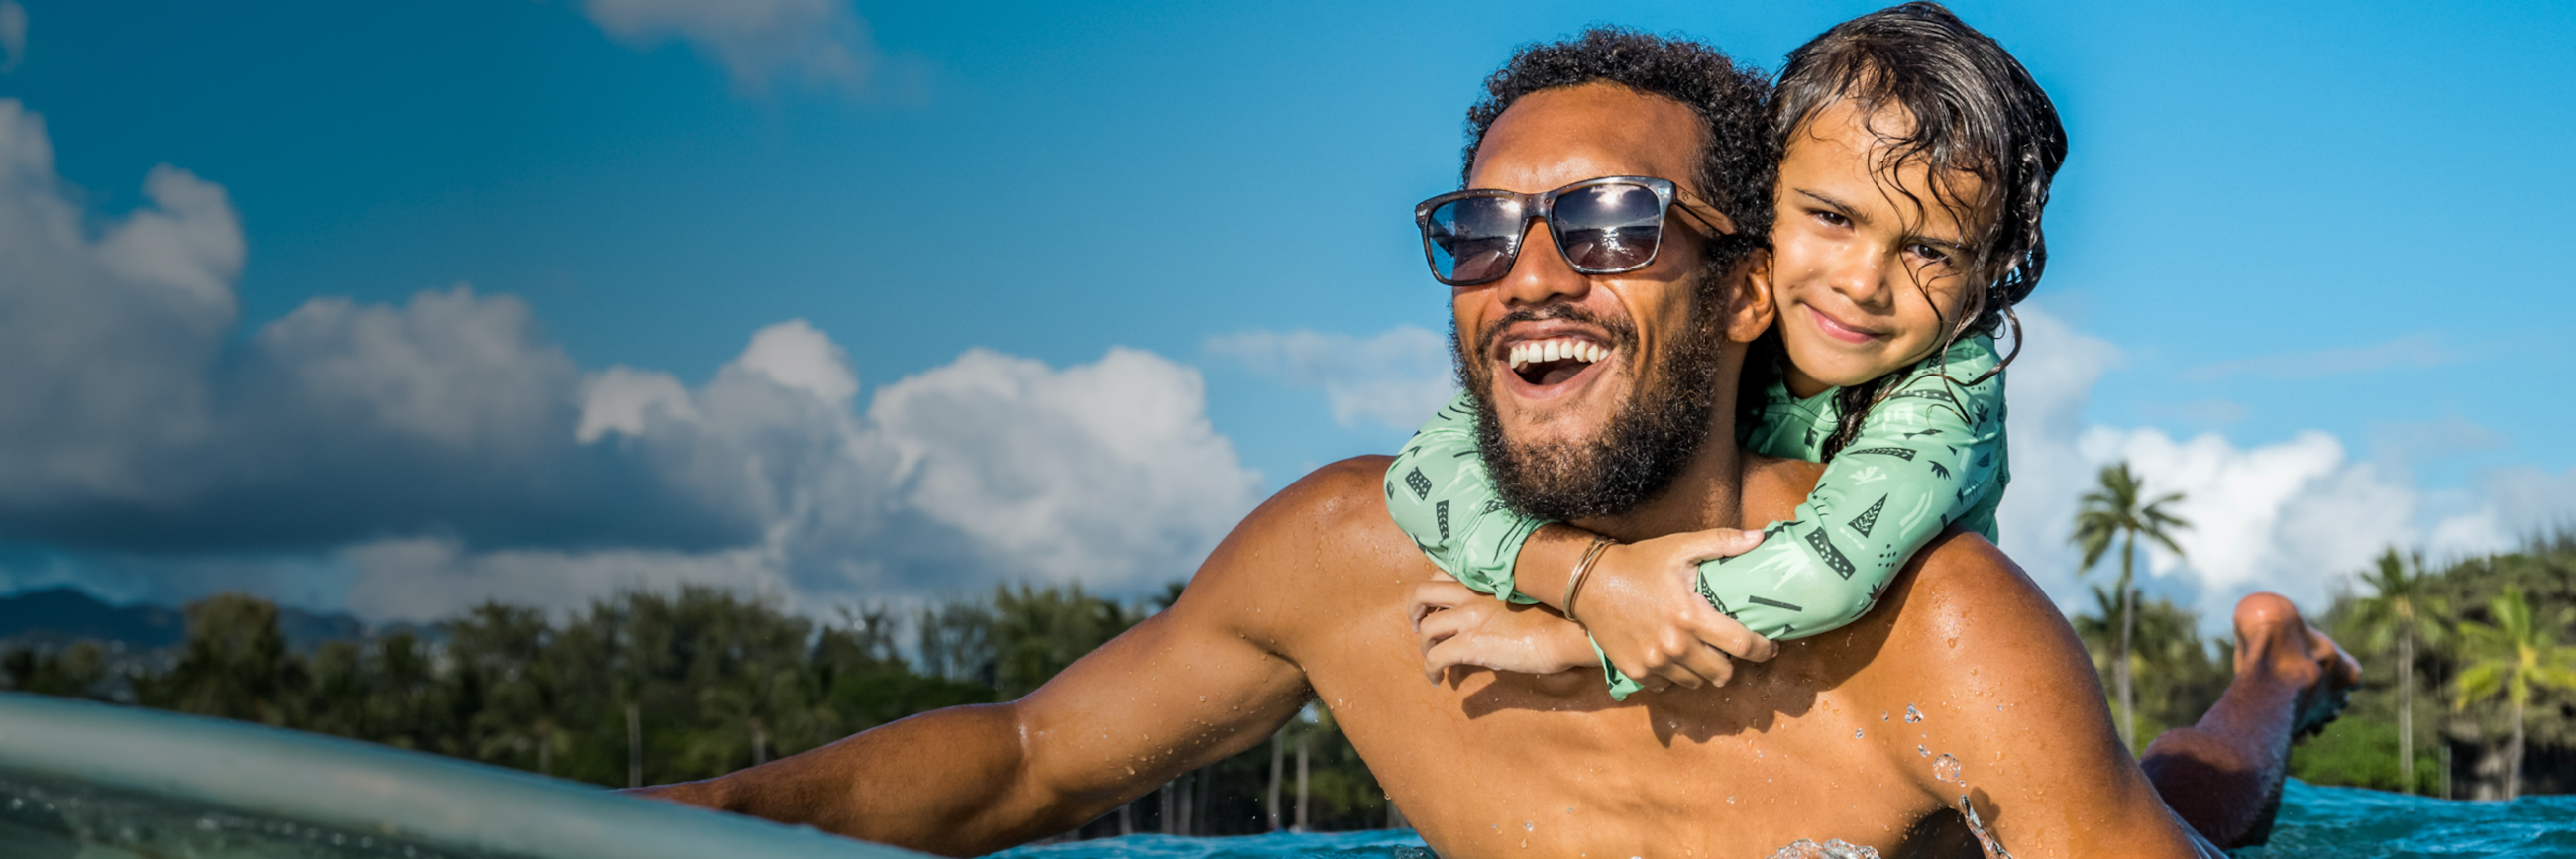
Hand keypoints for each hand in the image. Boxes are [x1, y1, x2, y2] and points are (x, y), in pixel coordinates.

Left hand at [1410, 580, 1595, 683]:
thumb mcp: (1522, 599)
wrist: (1568, 630)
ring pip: (1426, 629)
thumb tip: (1492, 626)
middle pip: (1423, 593)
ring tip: (1431, 661)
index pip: (1444, 573)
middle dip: (1414, 612)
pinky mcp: (1471, 644)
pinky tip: (1437, 680)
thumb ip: (1499, 604)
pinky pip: (1436, 657)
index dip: (1434, 591)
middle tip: (1418, 628)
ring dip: (1424, 647)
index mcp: (1484, 580)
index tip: (1436, 607)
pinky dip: (1430, 670)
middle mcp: (1471, 593)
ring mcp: (1469, 618)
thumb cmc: (1557, 616)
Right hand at [1569, 528, 1777, 692]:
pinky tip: (1672, 657)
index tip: (1768, 647)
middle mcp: (1675, 646)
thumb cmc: (1639, 563)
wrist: (1589, 582)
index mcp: (1691, 617)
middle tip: (1728, 649)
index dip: (1762, 649)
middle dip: (1732, 664)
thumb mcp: (1680, 547)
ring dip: (1703, 671)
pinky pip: (1667, 685)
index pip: (1742, 645)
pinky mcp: (1636, 671)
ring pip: (1696, 683)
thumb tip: (1760, 538)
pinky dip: (1674, 675)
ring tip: (1701, 652)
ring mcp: (1654, 662)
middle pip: (1722, 674)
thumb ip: (1722, 542)